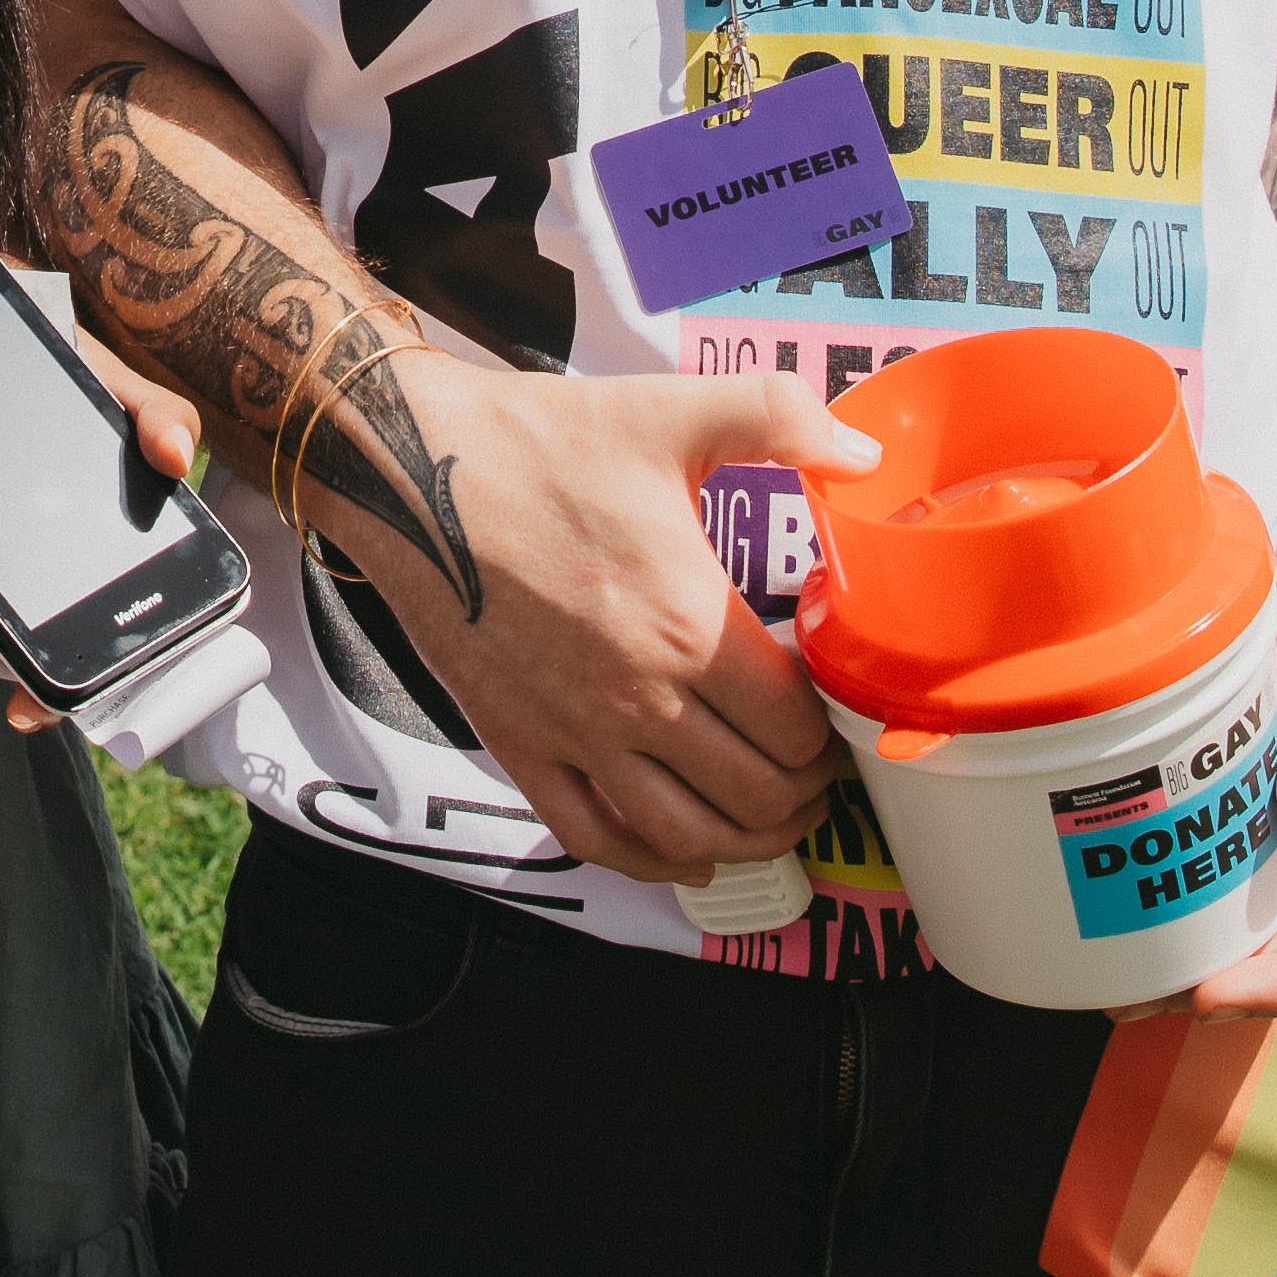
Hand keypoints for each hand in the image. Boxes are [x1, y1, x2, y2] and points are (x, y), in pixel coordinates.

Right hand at [347, 358, 872, 884]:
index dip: (832, 731)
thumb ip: (781, 419)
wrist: (411, 468)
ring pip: (687, 833)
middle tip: (820, 770)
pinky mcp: (519, 745)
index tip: (836, 715)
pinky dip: (652, 864)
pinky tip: (688, 857)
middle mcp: (638, 696)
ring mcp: (575, 732)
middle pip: (755, 792)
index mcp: (689, 623)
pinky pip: (595, 836)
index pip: (795, 725)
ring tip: (776, 819)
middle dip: (805, 792)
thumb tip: (865, 456)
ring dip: (749, 841)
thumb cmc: (540, 442)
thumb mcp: (670, 412)